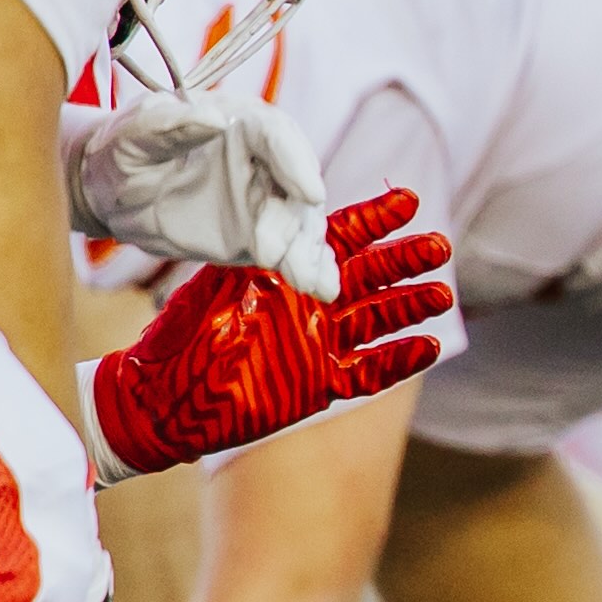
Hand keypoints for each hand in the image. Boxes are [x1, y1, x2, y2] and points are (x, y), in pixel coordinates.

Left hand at [65, 84, 334, 296]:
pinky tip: (322, 288)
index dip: (297, 163)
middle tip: (288, 256)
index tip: (310, 194)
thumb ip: (170, 125)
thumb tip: (214, 118)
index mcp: (241, 122)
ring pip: (299, 224)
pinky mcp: (262, 235)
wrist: (110, 192)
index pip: (278, 136)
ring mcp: (266, 200)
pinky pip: (292, 251)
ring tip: (311, 283)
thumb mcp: (134, 134)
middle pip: (297, 188)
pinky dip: (311, 269)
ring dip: (308, 253)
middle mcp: (266, 160)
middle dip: (299, 224)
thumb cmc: (121, 150)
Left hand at [87, 188, 450, 477]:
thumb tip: (297, 226)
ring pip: (380, 320)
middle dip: (406, 258)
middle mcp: (310, 306)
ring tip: (442, 294)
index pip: (340, 239)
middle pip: (372, 276)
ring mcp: (320, 346)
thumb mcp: (221, 285)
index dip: (376, 219)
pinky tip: (428, 346)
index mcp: (286, 274)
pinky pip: (371, 372)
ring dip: (411, 305)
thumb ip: (263, 257)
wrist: (160, 400)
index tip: (409, 200)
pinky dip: (400, 360)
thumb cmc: (181, 338)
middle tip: (438, 243)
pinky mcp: (321, 385)